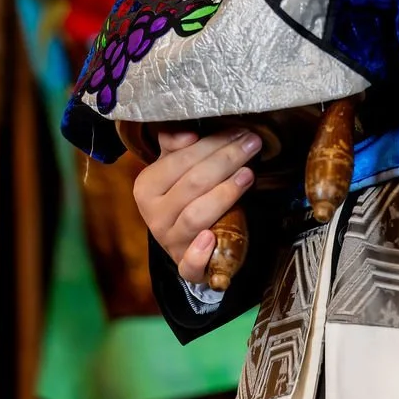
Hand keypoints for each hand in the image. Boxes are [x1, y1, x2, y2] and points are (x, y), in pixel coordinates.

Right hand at [132, 124, 261, 283]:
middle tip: (252, 144)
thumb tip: (187, 134)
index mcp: (146, 187)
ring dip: (224, 194)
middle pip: (194, 184)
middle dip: (226, 160)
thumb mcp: (175, 164)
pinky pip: (189, 265)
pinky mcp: (185, 267)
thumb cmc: (184, 192)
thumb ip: (176, 143)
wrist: (184, 236)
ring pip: (196, 217)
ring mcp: (169, 243)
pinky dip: (200, 254)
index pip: (181, 160)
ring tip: (248, 174)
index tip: (239, 131)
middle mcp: (154, 217)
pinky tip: (212, 238)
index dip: (213, 143)